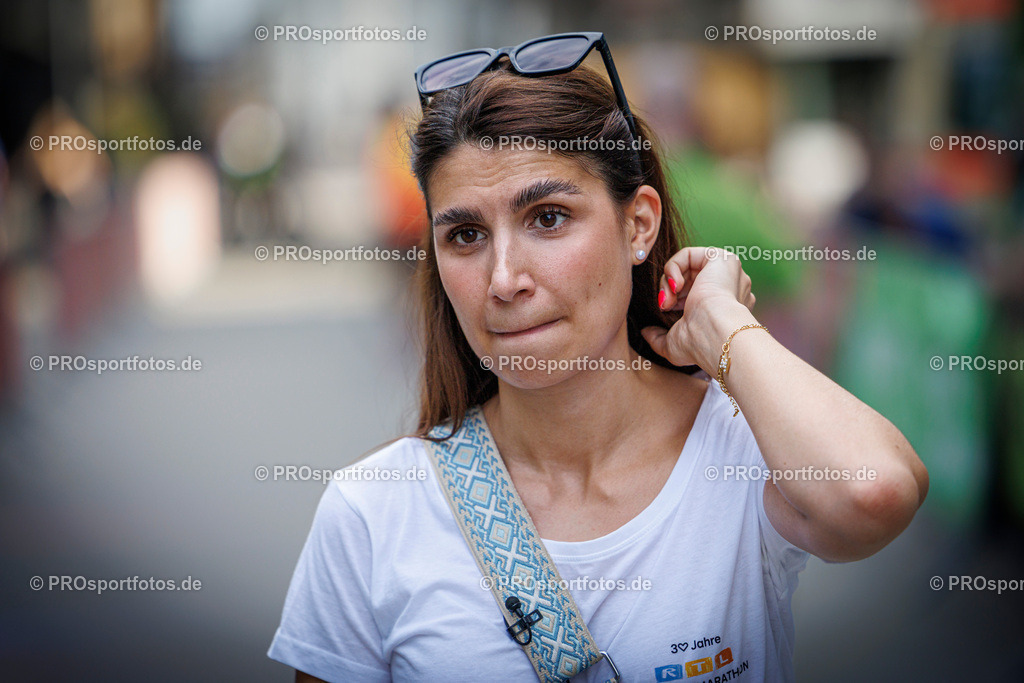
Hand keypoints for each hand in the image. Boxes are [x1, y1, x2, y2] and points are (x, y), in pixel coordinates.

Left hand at [641, 247, 757, 371]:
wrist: (716, 333)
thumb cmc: (700, 344)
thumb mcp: (674, 345)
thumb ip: (658, 338)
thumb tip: (645, 332)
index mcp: (725, 307)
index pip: (696, 295)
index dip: (676, 300)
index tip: (667, 311)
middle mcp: (730, 288)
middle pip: (689, 279)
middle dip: (670, 291)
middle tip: (664, 306)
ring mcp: (728, 273)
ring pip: (686, 267)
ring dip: (668, 281)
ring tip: (668, 300)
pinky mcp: (721, 259)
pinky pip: (687, 254)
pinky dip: (673, 267)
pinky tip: (675, 285)